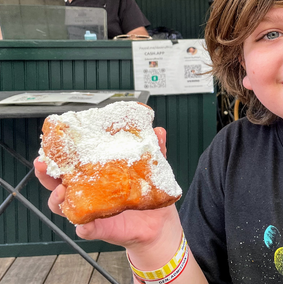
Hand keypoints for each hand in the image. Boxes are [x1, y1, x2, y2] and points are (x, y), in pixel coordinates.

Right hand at [34, 127, 176, 247]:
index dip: (56, 156)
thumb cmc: (147, 192)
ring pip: (63, 207)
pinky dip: (84, 227)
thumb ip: (154, 151)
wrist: (159, 223)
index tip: (49, 145)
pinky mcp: (100, 229)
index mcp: (94, 176)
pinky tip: (84, 224)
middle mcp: (87, 193)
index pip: (69, 165)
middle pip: (56, 185)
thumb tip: (158, 131)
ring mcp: (91, 212)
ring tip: (63, 190)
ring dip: (58, 199)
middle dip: (46, 175)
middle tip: (43, 164)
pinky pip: (86, 229)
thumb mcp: (150, 169)